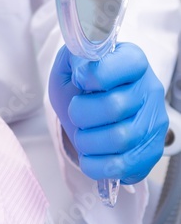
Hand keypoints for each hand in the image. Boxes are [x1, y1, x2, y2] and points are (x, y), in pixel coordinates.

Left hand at [48, 42, 168, 183]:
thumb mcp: (70, 64)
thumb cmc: (82, 86)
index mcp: (132, 60)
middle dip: (81, 113)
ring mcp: (154, 121)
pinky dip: (96, 164)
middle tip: (76, 112)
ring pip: (119, 139)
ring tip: (82, 133)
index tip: (78, 80)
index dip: (88, 77)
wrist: (90, 112)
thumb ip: (74, 57)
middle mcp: (149, 89)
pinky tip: (90, 155)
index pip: (110, 68)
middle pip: (113, 107)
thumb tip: (82, 69)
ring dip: (87, 140)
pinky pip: (123, 166)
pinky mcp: (151, 151)